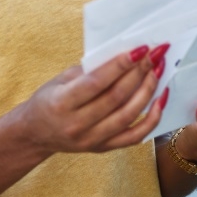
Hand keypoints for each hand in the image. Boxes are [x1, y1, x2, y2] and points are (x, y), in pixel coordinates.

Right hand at [20, 43, 169, 154]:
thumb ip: (90, 69)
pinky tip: (160, 100)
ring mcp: (91, 140)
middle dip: (140, 73)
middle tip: (155, 55)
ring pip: (129, 115)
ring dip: (148, 90)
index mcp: (62, 103)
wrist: (35, 134)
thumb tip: (124, 55)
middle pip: (117, 97)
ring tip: (159, 71)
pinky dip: (152, 119)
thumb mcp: (60, 79)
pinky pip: (134, 136)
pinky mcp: (103, 148)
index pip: (97, 82)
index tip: (141, 49)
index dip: (121, 64)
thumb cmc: (48, 99)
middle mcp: (77, 124)